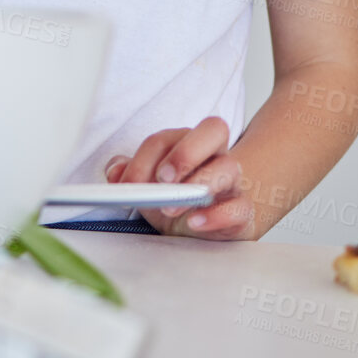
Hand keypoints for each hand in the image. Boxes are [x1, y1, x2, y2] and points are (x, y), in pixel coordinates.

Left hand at [103, 116, 255, 239]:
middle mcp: (215, 155)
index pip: (169, 137)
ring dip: (197, 184)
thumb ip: (131, 173)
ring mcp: (232, 181)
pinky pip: (239, 207)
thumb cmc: (179, 199)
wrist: (208, 227)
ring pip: (229, 167)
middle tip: (162, 179)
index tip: (130, 182)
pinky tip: (194, 222)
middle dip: (184, 153)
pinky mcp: (242, 210)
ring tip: (171, 207)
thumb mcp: (150, 186)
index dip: (146, 157)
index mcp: (190, 142)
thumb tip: (115, 171)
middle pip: (214, 130)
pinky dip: (217, 215)